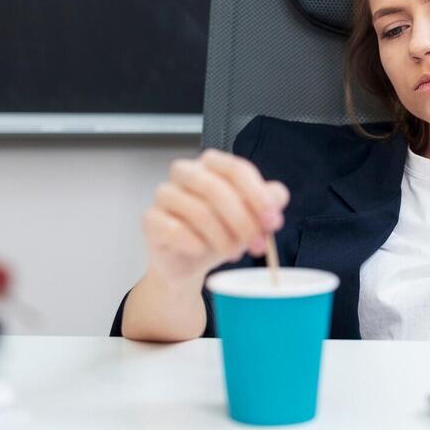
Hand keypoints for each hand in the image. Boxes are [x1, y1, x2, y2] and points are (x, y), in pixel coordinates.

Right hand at [142, 148, 289, 285]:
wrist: (188, 263)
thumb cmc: (218, 234)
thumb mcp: (249, 218)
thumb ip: (267, 202)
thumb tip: (278, 195)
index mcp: (211, 165)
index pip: (235, 169)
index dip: (258, 196)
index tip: (273, 221)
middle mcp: (185, 173)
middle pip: (216, 188)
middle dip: (243, 220)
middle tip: (257, 244)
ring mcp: (164, 195)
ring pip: (198, 211)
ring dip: (222, 237)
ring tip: (233, 252)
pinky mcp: (151, 220)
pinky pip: (174, 229)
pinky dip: (195, 243)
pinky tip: (202, 251)